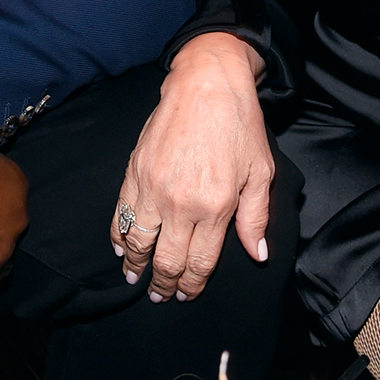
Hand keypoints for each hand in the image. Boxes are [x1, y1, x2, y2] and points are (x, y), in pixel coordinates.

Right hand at [111, 32, 270, 302]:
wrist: (207, 84)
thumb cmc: (239, 126)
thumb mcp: (261, 172)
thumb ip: (256, 217)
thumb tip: (258, 255)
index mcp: (215, 207)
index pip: (199, 262)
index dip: (191, 285)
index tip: (187, 294)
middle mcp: (181, 203)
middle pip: (167, 260)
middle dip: (163, 284)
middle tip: (160, 295)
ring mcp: (153, 188)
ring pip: (138, 241)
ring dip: (135, 265)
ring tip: (136, 278)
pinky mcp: (134, 171)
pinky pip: (121, 214)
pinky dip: (118, 236)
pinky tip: (121, 248)